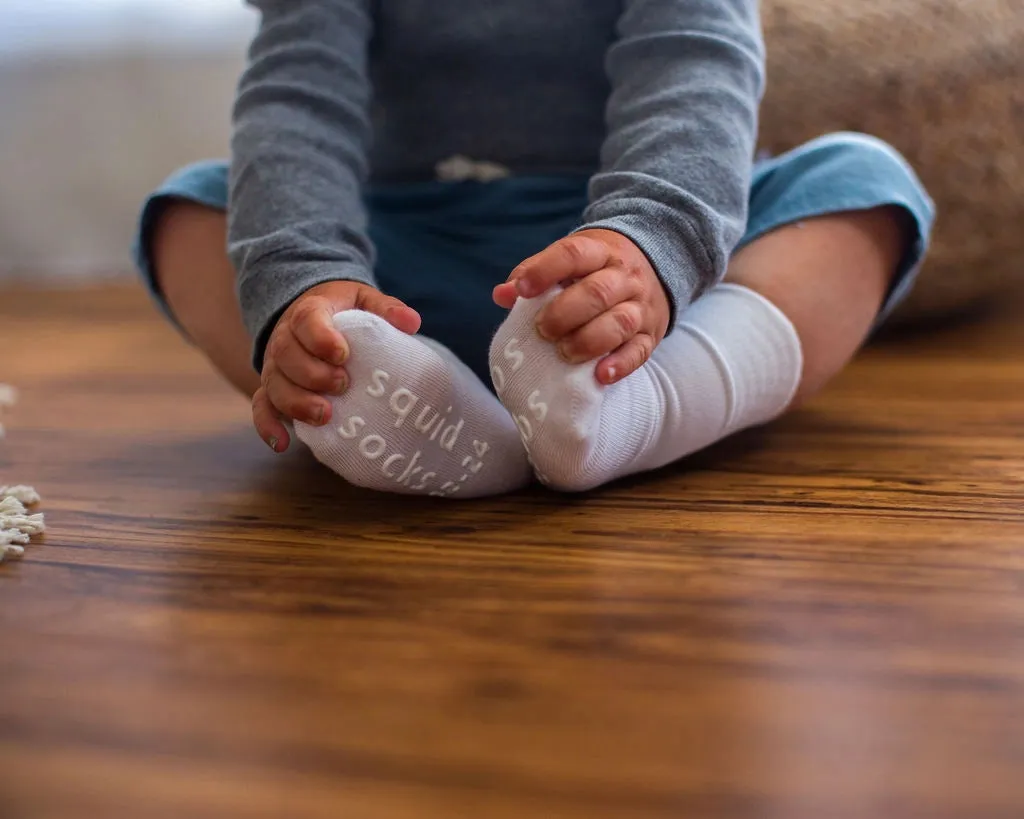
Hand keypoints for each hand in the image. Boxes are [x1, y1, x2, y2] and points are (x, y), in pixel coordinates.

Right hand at [253, 280, 420, 451]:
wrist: (310, 315)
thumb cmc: (343, 311)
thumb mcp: (363, 300)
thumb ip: (385, 308)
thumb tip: (412, 322)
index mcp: (309, 312)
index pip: (307, 320)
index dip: (321, 338)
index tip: (343, 354)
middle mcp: (285, 338)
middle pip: (287, 355)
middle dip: (313, 374)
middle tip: (342, 385)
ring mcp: (276, 366)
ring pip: (274, 384)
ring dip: (296, 402)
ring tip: (325, 415)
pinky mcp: (271, 388)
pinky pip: (261, 407)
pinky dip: (267, 426)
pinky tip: (282, 443)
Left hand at [493, 228, 670, 384]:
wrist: (657, 263)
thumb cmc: (597, 268)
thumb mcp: (570, 259)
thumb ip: (534, 274)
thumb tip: (502, 295)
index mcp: (599, 251)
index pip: (572, 254)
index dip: (544, 271)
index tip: (522, 291)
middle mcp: (623, 277)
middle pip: (597, 292)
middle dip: (564, 314)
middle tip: (542, 330)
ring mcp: (640, 306)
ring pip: (620, 323)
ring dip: (588, 341)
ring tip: (564, 353)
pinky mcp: (651, 335)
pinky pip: (640, 352)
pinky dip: (620, 364)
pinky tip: (600, 374)